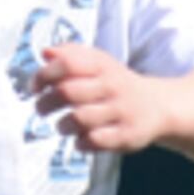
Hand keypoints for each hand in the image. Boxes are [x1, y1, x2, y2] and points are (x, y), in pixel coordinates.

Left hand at [27, 42, 171, 156]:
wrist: (158, 106)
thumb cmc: (115, 83)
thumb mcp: (97, 62)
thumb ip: (70, 55)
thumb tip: (45, 52)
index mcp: (102, 65)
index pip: (66, 63)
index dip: (43, 75)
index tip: (35, 87)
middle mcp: (112, 86)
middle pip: (67, 92)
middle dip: (46, 103)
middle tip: (41, 109)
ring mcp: (121, 111)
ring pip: (78, 118)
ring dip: (62, 125)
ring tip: (63, 125)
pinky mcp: (127, 135)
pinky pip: (95, 141)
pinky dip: (81, 142)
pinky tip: (80, 138)